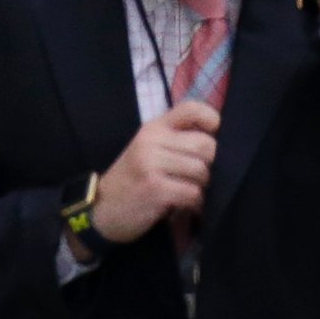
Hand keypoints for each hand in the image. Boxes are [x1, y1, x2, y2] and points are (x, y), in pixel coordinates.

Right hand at [89, 100, 219, 244]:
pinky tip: (189, 206)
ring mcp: (152, 165)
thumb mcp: (149, 150)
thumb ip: (176, 140)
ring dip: (203, 186)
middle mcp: (152, 141)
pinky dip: (196, 203)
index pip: (191, 108)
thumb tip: (218, 141)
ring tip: (193, 192)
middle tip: (202, 177)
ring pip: (202, 171)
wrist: (101, 210)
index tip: (214, 136)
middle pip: (205, 144)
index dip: (211, 119)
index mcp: (153, 128)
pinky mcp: (155, 190)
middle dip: (212, 164)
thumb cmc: (132, 179)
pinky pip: (193, 193)